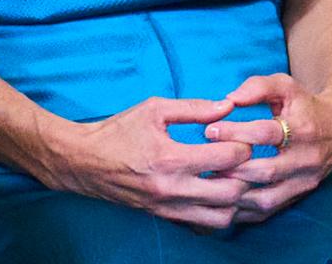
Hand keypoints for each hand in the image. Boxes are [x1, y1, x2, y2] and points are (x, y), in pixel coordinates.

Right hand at [50, 96, 252, 230]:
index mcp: (171, 157)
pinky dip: (220, 213)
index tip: (240, 138)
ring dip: (236, 199)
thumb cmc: (118, 131)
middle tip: (243, 160)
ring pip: (224, 216)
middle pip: (232, 192)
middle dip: (245, 175)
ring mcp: (171, 207)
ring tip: (231, 178)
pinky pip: (207, 225)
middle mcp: (174, 188)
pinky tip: (216, 195)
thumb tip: (227, 106)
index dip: (242, 146)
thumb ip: (193, 108)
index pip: (226, 158)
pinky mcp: (167, 217)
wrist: (85, 160)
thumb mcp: (152, 109)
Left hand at [205, 74, 331, 222]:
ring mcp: (304, 181)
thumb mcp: (284, 85)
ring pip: (269, 197)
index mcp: (302, 129)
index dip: (236, 132)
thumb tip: (230, 99)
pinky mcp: (300, 195)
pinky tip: (225, 202)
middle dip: (232, 166)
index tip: (209, 130)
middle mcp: (306, 160)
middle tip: (205, 159)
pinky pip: (272, 210)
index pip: (266, 134)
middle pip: (266, 170)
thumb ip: (257, 86)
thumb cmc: (303, 104)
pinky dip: (247, 210)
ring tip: (210, 181)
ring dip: (237, 192)